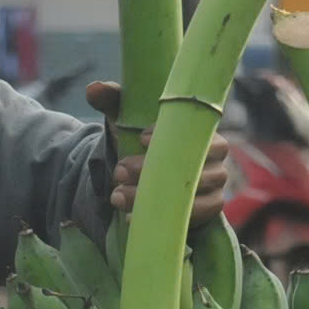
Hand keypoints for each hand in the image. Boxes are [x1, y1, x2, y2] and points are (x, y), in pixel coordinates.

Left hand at [87, 80, 230, 226]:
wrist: (138, 175)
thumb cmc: (137, 139)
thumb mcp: (125, 117)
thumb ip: (112, 99)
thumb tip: (93, 88)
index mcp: (202, 133)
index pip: (200, 133)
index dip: (173, 137)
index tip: (141, 138)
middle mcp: (215, 161)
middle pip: (195, 168)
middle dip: (153, 171)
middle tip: (119, 172)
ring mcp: (214, 189)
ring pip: (190, 196)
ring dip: (152, 197)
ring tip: (118, 196)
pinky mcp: (206, 213)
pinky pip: (191, 219)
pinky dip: (160, 218)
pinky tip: (131, 217)